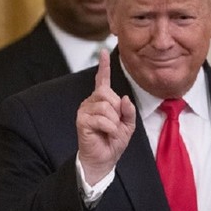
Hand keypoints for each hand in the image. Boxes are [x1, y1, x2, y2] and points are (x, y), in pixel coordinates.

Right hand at [76, 50, 135, 184]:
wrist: (104, 159)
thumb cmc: (113, 142)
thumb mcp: (128, 125)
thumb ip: (129, 111)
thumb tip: (124, 98)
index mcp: (102, 101)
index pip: (103, 80)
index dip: (104, 66)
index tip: (103, 51)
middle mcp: (92, 102)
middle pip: (109, 94)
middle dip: (118, 111)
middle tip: (115, 124)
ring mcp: (85, 110)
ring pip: (106, 106)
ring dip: (114, 122)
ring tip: (110, 130)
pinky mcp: (82, 120)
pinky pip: (102, 118)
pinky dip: (110, 128)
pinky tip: (106, 134)